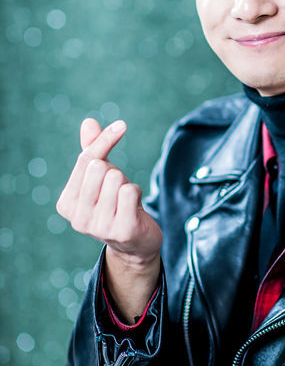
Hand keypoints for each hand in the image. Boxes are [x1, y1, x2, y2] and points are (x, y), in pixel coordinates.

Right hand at [56, 119, 161, 322]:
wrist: (136, 243)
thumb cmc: (115, 205)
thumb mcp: (101, 177)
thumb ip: (93, 150)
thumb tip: (89, 122)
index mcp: (66, 204)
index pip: (85, 159)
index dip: (105, 140)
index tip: (121, 126)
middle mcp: (78, 218)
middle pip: (100, 167)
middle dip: (116, 172)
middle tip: (119, 190)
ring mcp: (99, 227)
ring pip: (116, 178)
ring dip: (127, 184)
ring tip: (126, 201)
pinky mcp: (122, 230)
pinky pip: (130, 191)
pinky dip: (137, 193)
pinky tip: (135, 208)